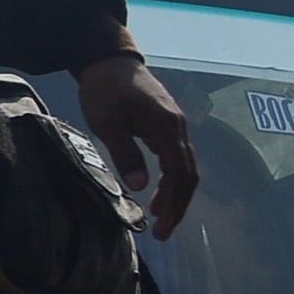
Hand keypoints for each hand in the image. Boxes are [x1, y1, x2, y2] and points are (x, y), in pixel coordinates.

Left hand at [76, 51, 199, 239]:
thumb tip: (140, 187)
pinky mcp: (166, 126)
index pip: (177, 172)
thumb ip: (125, 152)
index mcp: (167, 128)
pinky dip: (173, 180)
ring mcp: (175, 127)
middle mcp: (178, 128)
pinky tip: (160, 194)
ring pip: (185, 167)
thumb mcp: (107, 122)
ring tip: (163, 220)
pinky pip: (177, 158)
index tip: (160, 224)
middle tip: (164, 232)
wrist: (110, 61)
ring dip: (177, 195)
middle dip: (179, 205)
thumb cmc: (105, 90)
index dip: (171, 200)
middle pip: (188, 174)